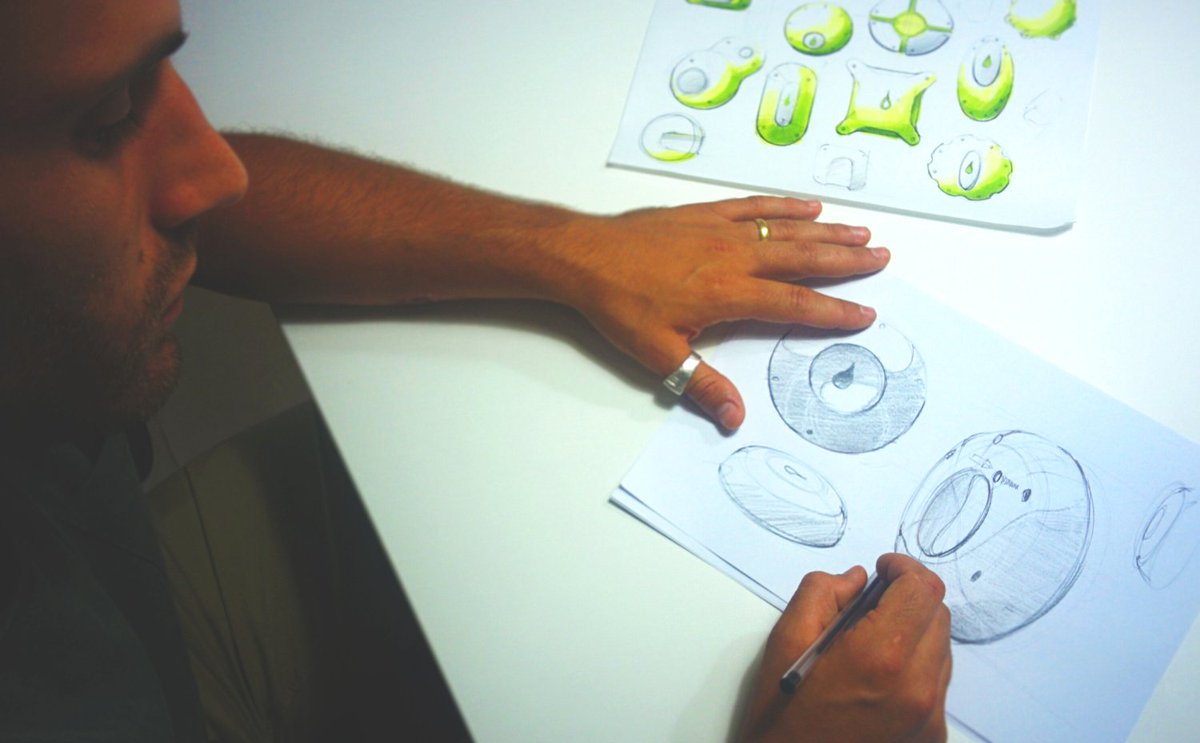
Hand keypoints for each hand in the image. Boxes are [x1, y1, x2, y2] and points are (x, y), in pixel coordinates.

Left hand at [548, 196, 887, 430]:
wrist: (586, 256)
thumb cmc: (619, 305)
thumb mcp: (659, 355)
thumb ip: (702, 385)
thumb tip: (735, 419)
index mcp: (727, 294)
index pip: (793, 303)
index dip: (833, 310)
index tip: (865, 313)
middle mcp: (733, 256)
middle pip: (802, 258)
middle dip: (845, 262)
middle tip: (882, 258)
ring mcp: (720, 229)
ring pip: (786, 228)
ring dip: (826, 232)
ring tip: (861, 234)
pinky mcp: (703, 213)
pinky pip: (754, 206)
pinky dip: (784, 205)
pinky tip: (808, 207)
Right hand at [739, 554, 951, 742]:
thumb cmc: (782, 713)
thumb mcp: (786, 639)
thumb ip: (822, 592)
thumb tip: (858, 580)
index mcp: (879, 656)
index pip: (922, 589)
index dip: (904, 567)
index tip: (884, 569)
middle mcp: (916, 687)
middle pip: (938, 615)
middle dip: (909, 598)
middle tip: (874, 604)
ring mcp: (929, 716)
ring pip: (942, 648)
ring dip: (915, 632)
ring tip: (873, 643)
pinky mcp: (931, 735)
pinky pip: (937, 683)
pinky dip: (916, 667)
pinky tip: (880, 677)